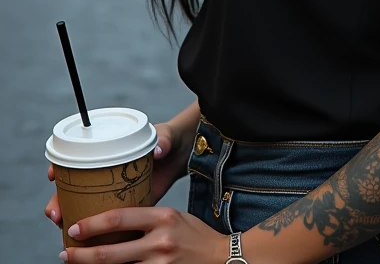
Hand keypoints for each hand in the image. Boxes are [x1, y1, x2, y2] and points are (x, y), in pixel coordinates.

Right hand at [45, 121, 192, 227]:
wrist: (182, 155)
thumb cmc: (168, 140)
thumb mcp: (165, 137)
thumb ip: (162, 141)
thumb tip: (159, 151)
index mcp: (108, 152)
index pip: (75, 157)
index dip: (60, 166)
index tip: (53, 175)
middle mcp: (105, 173)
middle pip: (71, 189)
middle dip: (58, 202)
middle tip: (56, 214)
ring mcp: (113, 193)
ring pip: (83, 209)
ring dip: (71, 220)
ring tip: (66, 232)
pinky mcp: (127, 209)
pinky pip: (106, 224)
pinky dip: (95, 235)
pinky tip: (88, 246)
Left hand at [57, 207, 227, 262]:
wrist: (220, 257)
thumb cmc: (194, 234)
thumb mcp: (172, 216)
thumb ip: (146, 219)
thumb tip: (113, 223)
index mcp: (162, 217)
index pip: (119, 219)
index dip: (92, 225)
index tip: (74, 228)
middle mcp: (160, 242)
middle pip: (111, 252)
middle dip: (83, 255)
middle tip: (66, 253)